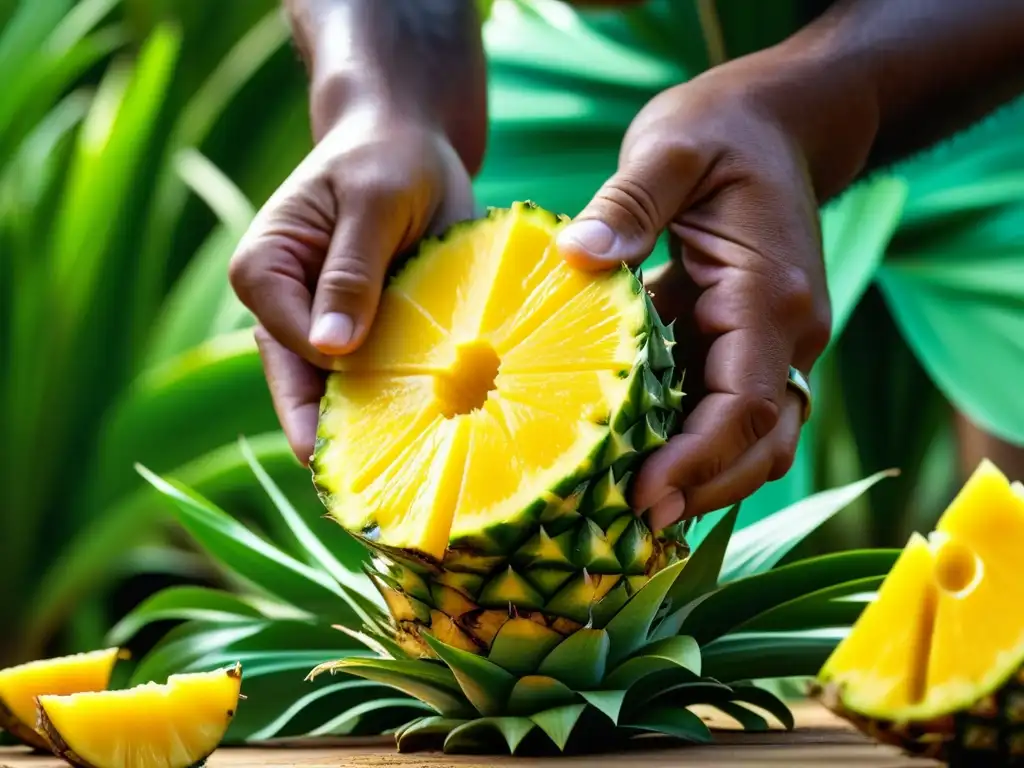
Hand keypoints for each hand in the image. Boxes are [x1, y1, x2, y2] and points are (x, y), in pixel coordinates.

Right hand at [229, 113, 476, 462]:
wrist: (409, 146)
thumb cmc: (389, 160)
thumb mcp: (375, 202)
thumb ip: (351, 271)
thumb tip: (329, 347)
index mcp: (265, 272)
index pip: (288, 348)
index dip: (324, 395)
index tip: (364, 444)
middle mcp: (283, 309)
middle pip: (303, 388)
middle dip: (341, 439)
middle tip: (375, 502)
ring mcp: (321, 329)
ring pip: (338, 397)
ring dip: (373, 434)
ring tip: (407, 483)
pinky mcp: (360, 338)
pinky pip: (373, 383)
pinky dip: (399, 410)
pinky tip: (430, 445)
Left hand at [555, 65, 831, 529]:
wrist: (778, 122)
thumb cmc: (723, 131)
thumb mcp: (671, 149)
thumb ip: (628, 204)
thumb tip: (575, 257)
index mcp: (768, 297)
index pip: (746, 404)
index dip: (697, 460)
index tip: (641, 494)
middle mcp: (784, 332)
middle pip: (759, 441)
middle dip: (702, 488)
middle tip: (631, 525)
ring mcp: (772, 342)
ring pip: (751, 437)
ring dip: (703, 478)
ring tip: (633, 513)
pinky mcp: (744, 340)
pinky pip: (725, 409)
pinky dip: (691, 444)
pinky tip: (638, 461)